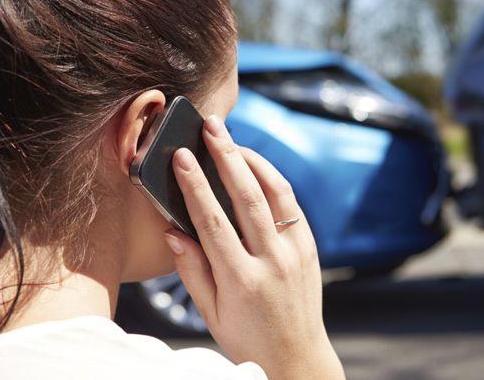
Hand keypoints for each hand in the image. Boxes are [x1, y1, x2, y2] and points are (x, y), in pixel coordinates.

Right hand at [162, 115, 344, 379]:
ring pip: (276, 193)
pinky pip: (291, 206)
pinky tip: (255, 167)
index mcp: (241, 280)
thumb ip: (192, 272)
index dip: (195, 185)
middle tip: (212, 126)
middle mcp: (273, 262)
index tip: (181, 157)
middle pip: (248, 197)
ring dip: (253, 161)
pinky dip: (273, 181)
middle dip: (227, 156)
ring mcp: (296, 253)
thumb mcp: (211, 314)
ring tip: (232, 139)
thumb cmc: (247, 338)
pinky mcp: (310, 248)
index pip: (213, 222)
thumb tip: (173, 231)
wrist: (297, 356)